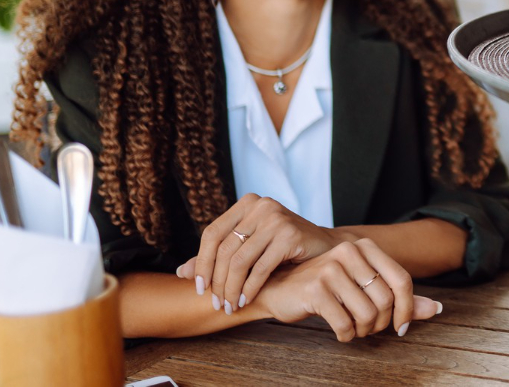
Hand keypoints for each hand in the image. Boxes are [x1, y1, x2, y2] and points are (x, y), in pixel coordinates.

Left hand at [178, 194, 346, 311]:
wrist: (327, 248)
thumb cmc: (284, 248)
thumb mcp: (249, 247)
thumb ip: (217, 257)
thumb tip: (181, 272)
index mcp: (248, 203)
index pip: (212, 233)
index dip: (201, 262)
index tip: (199, 288)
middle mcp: (261, 206)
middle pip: (224, 249)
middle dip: (217, 281)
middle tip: (217, 303)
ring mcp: (277, 218)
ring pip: (239, 261)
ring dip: (231, 289)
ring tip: (231, 306)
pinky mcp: (290, 235)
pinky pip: (260, 268)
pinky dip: (249, 289)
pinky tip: (246, 300)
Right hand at [255, 238, 438, 341]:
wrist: (279, 290)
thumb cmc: (326, 289)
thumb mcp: (364, 288)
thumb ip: (401, 299)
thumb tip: (437, 309)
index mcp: (365, 247)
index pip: (403, 280)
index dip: (408, 308)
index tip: (401, 327)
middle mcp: (349, 252)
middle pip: (386, 301)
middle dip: (382, 324)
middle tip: (370, 329)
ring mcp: (331, 269)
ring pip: (368, 314)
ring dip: (364, 331)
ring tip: (355, 329)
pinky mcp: (315, 290)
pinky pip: (345, 324)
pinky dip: (346, 335)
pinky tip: (340, 332)